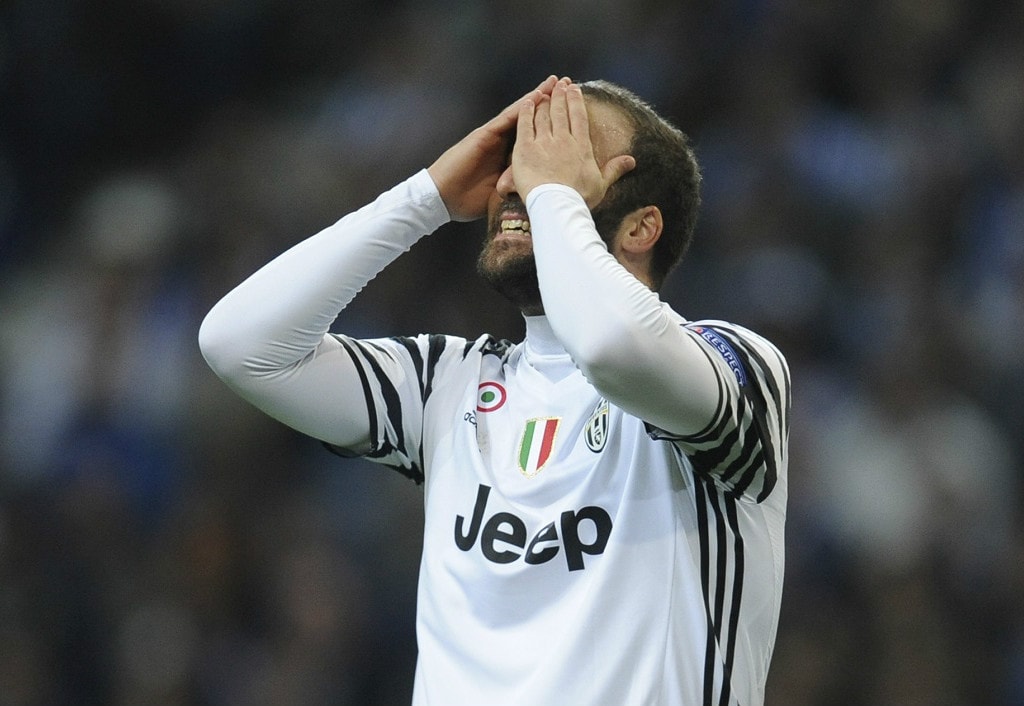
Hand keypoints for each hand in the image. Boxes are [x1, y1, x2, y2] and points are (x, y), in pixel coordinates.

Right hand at [427, 76, 560, 221]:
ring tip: (556, 83)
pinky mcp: (485, 135)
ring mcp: (494, 136)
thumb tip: (540, 194)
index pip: (537, 137)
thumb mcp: (503, 194)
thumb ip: (520, 186)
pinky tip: (536, 95)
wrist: (443, 198)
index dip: (555, 125)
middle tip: (572, 88)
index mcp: (511, 157)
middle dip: (553, 104)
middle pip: (534, 120)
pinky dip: (522, 107)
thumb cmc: (468, 200)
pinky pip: (507, 118)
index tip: (575, 115)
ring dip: (539, 97)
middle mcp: (504, 143)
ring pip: (522, 113)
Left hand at [511, 81, 635, 208]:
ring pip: (544, 115)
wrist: (558, 206)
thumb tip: (632, 161)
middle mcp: (563, 140)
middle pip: (562, 111)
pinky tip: (527, 100)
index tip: (575, 89)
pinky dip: (526, 110)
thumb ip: (615, 169)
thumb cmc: (579, 199)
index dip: (576, 101)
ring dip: (545, 100)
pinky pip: (525, 124)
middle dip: (561, 94)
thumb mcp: (601, 184)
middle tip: (561, 83)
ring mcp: (544, 142)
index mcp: (581, 146)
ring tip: (546, 91)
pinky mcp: (526, 148)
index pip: (579, 117)